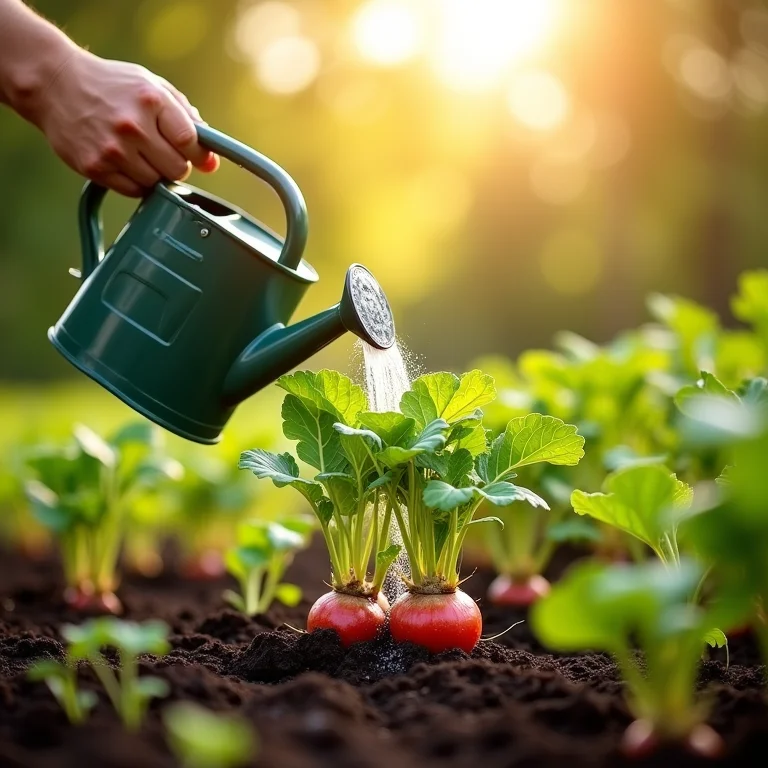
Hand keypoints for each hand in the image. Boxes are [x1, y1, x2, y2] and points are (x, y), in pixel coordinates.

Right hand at [31, 49, 218, 195]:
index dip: (198, 154)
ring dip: (155, 174)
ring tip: (140, 155)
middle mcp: (133, 126)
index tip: (195, 155)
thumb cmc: (111, 86)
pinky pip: (133, 191)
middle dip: (176, 164)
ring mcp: (113, 149)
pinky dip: (136, 182)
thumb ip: (187, 119)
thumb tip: (211, 161)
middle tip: (162, 152)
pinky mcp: (96, 167)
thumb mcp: (152, 86)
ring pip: (156, 183)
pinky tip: (126, 163)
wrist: (54, 83)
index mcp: (152, 100)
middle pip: (177, 169)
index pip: (192, 143)